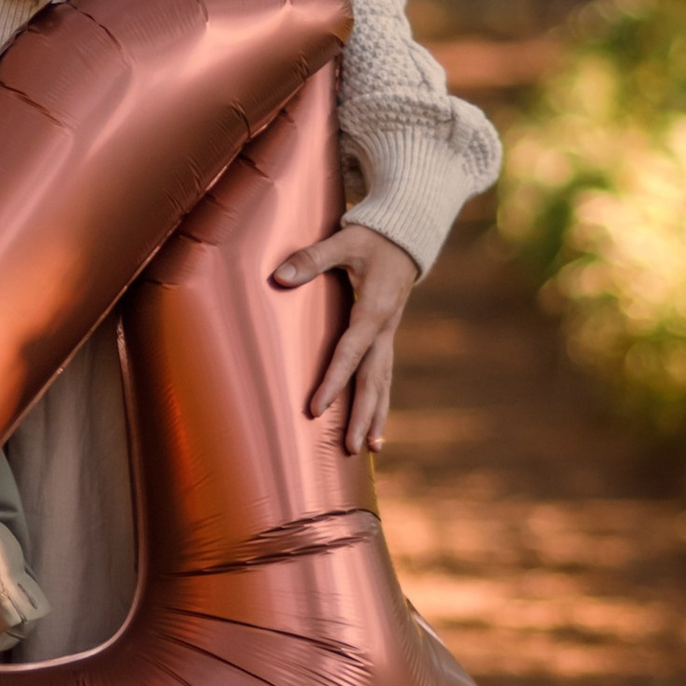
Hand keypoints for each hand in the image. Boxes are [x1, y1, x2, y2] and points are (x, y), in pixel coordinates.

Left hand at [272, 222, 420, 453]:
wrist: (405, 236)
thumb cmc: (371, 238)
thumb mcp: (344, 240)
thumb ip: (312, 258)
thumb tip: (280, 276)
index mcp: (373, 310)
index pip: (350, 352)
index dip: (334, 381)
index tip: (317, 408)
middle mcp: (385, 330)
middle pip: (373, 379)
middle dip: (362, 414)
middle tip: (352, 447)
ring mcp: (389, 336)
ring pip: (383, 382)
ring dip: (376, 416)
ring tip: (371, 449)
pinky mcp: (386, 337)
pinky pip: (384, 374)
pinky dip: (380, 402)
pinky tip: (375, 426)